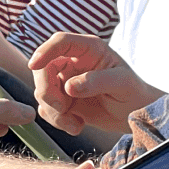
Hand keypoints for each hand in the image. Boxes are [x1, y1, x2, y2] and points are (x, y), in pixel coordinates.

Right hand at [29, 32, 159, 135]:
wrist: (135, 114)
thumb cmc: (134, 92)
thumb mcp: (122, 83)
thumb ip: (97, 81)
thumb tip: (69, 87)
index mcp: (88, 49)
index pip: (60, 42)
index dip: (45, 51)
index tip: (34, 65)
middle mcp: (73, 62)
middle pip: (44, 68)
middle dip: (46, 90)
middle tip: (61, 108)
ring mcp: (66, 82)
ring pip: (42, 92)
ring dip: (54, 111)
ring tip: (76, 123)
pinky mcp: (63, 101)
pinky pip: (47, 109)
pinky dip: (57, 121)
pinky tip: (77, 126)